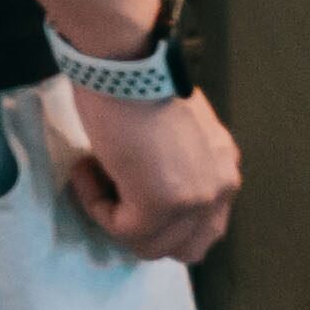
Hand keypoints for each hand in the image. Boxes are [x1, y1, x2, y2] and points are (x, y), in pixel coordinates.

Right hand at [47, 79, 237, 263]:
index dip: (161, 215)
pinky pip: (122, 230)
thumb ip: (177, 155)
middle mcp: (221, 189)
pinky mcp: (159, 206)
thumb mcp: (174, 123)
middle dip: (146, 230)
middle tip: (112, 193)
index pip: (204, 223)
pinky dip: (95, 205)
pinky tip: (84, 169)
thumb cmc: (138, 78)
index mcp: (225, 167)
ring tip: (93, 173)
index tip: (124, 180)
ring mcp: (194, 201)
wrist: (124, 62)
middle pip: (187, 247)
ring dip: (115, 217)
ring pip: (153, 246)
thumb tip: (149, 170)